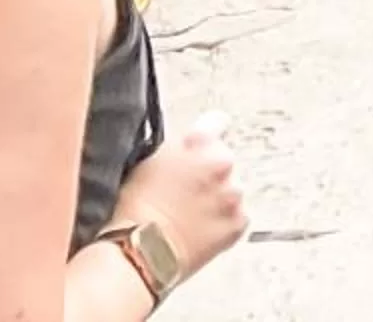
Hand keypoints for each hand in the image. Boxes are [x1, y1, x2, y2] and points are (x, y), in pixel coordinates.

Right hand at [112, 112, 249, 281]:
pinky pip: (236, 219)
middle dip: (209, 174)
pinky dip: (222, 226)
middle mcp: (222, 162)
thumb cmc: (133, 209)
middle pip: (223, 162)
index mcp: (199, 141)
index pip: (216, 122)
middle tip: (187, 194)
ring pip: (231, 192)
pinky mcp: (239, 222)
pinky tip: (198, 233)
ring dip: (217, 201)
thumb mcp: (146, 163)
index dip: (208, 134)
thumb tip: (183, 152)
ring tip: (189, 218)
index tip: (205, 146)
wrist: (139, 250)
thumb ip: (175, 151)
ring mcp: (234, 193)